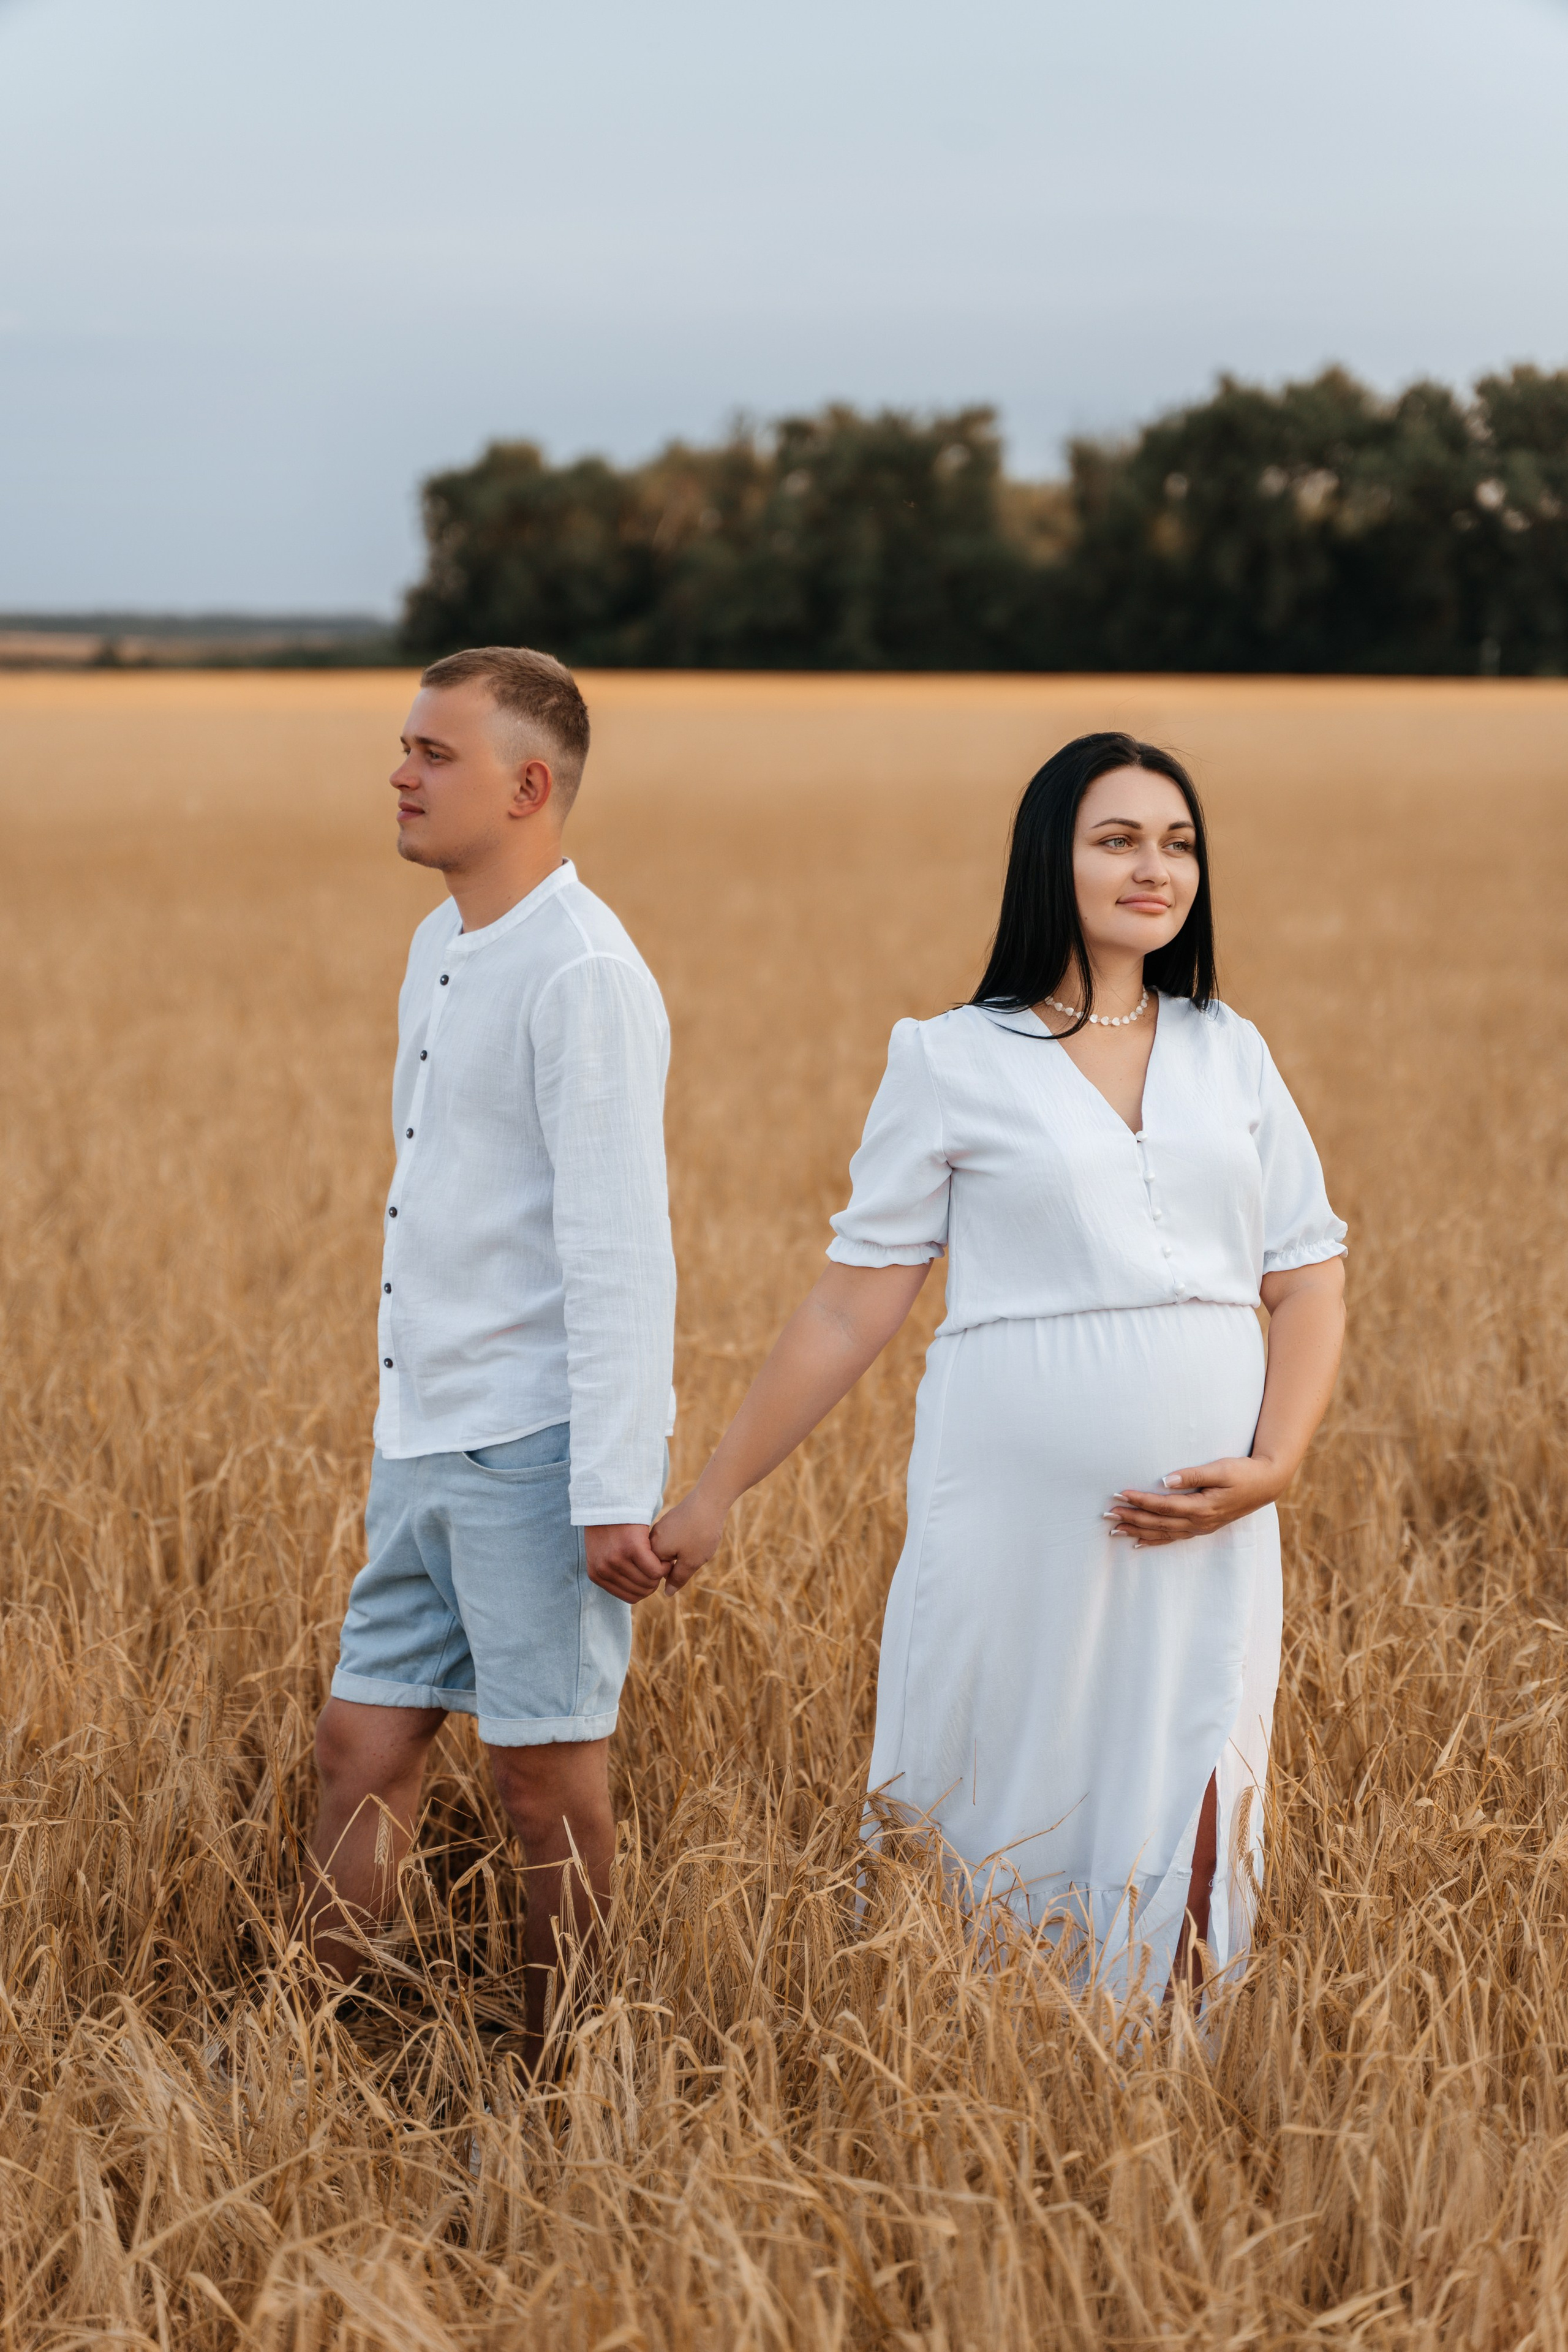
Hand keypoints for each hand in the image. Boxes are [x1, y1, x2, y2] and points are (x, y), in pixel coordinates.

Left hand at [584, 1523, 667, 1603]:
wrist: (608, 1500)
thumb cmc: (609, 1525)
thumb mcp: (602, 1552)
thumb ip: (613, 1572)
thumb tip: (635, 1592)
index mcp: (596, 1575)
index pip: (629, 1597)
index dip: (646, 1588)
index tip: (652, 1576)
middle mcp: (604, 1570)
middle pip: (641, 1592)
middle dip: (654, 1582)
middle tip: (660, 1566)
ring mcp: (617, 1560)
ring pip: (649, 1582)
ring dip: (660, 1573)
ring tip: (662, 1559)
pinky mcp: (632, 1548)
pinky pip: (655, 1570)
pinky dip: (664, 1565)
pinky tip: (663, 1554)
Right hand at [648, 1486, 728, 1594]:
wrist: (710, 1500)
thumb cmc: (700, 1533)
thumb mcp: (691, 1562)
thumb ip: (677, 1579)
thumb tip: (667, 1593)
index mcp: (654, 1550)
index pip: (654, 1574)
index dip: (671, 1576)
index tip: (686, 1567)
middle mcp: (652, 1538)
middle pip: (659, 1562)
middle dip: (675, 1565)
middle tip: (693, 1554)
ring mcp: (660, 1528)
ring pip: (666, 1551)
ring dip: (679, 1554)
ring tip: (695, 1545)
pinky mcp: (669, 1520)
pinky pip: (670, 1539)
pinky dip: (681, 1542)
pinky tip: (694, 1536)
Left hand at [1106, 1455, 1288, 1547]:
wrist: (1267, 1484)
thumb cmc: (1244, 1472)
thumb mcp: (1221, 1469)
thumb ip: (1193, 1475)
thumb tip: (1166, 1480)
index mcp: (1202, 1507)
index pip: (1164, 1506)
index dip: (1140, 1501)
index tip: (1120, 1494)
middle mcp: (1199, 1522)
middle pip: (1158, 1523)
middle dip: (1132, 1518)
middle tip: (1107, 1513)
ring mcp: (1201, 1527)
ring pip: (1163, 1533)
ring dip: (1138, 1531)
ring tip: (1114, 1529)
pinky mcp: (1203, 1527)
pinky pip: (1174, 1538)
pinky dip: (1154, 1540)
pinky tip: (1138, 1542)